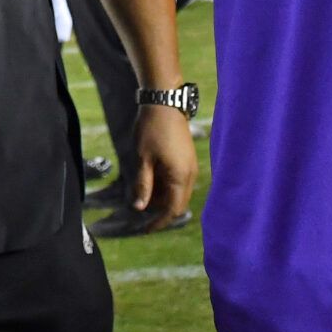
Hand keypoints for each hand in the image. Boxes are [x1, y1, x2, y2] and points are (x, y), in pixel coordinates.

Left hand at [127, 105, 197, 231]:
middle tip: (141, 212)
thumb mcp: (143, 158)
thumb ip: (143, 185)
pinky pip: (179, 180)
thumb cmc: (151, 129)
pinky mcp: (187, 158)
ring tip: (142, 193)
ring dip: (163, 197)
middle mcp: (190, 174)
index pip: (172, 209)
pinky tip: (151, 179)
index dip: (159, 222)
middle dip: (161, 211)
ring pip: (179, 192)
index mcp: (181, 177)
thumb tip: (140, 208)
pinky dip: (166, 185)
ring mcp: (191, 166)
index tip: (145, 229)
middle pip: (178, 203)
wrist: (165, 101)